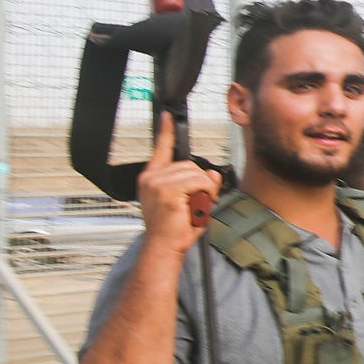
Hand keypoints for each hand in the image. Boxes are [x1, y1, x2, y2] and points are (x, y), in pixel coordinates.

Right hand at [138, 113, 221, 255]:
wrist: (164, 247)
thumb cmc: (175, 228)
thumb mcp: (191, 202)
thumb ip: (200, 185)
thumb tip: (213, 174)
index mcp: (153, 178)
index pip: (161, 149)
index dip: (166, 132)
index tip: (168, 116)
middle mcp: (151, 178)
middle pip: (190, 165)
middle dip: (201, 183)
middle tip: (197, 203)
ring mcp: (156, 183)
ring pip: (196, 174)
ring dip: (204, 191)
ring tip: (194, 208)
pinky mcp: (165, 190)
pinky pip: (198, 182)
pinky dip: (203, 194)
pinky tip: (194, 207)